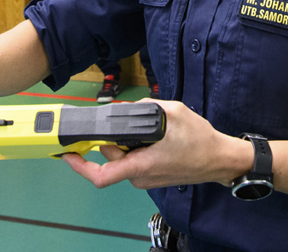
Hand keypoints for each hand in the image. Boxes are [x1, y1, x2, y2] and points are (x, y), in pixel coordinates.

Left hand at [61, 100, 248, 189]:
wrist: (220, 159)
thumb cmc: (200, 141)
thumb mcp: (172, 113)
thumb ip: (142, 109)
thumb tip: (121, 110)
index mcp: (142, 165)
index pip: (102, 174)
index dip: (79, 166)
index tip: (66, 154)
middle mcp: (140, 176)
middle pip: (111, 156)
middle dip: (112, 136)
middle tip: (129, 119)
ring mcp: (145, 178)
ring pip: (123, 156)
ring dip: (128, 139)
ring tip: (153, 127)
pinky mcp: (151, 175)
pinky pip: (134, 158)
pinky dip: (137, 145)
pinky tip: (157, 135)